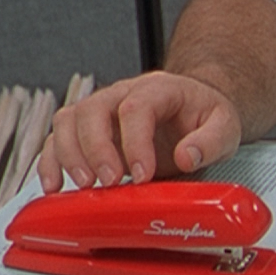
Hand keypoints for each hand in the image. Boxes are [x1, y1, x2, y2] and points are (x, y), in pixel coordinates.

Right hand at [36, 71, 241, 192]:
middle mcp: (123, 93)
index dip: (135, 142)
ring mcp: (101, 109)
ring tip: (84, 186)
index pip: (137, 107)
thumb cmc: (204, 117)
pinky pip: (57, 138)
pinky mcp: (86, 129)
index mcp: (159, 88)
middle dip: (96, 150)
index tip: (143, 175)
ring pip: (68, 120)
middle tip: (109, 183)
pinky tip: (54, 186)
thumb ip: (211, 141)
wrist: (192, 109)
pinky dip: (50, 161)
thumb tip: (187, 156)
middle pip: (94, 110)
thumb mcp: (225, 127)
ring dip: (68, 155)